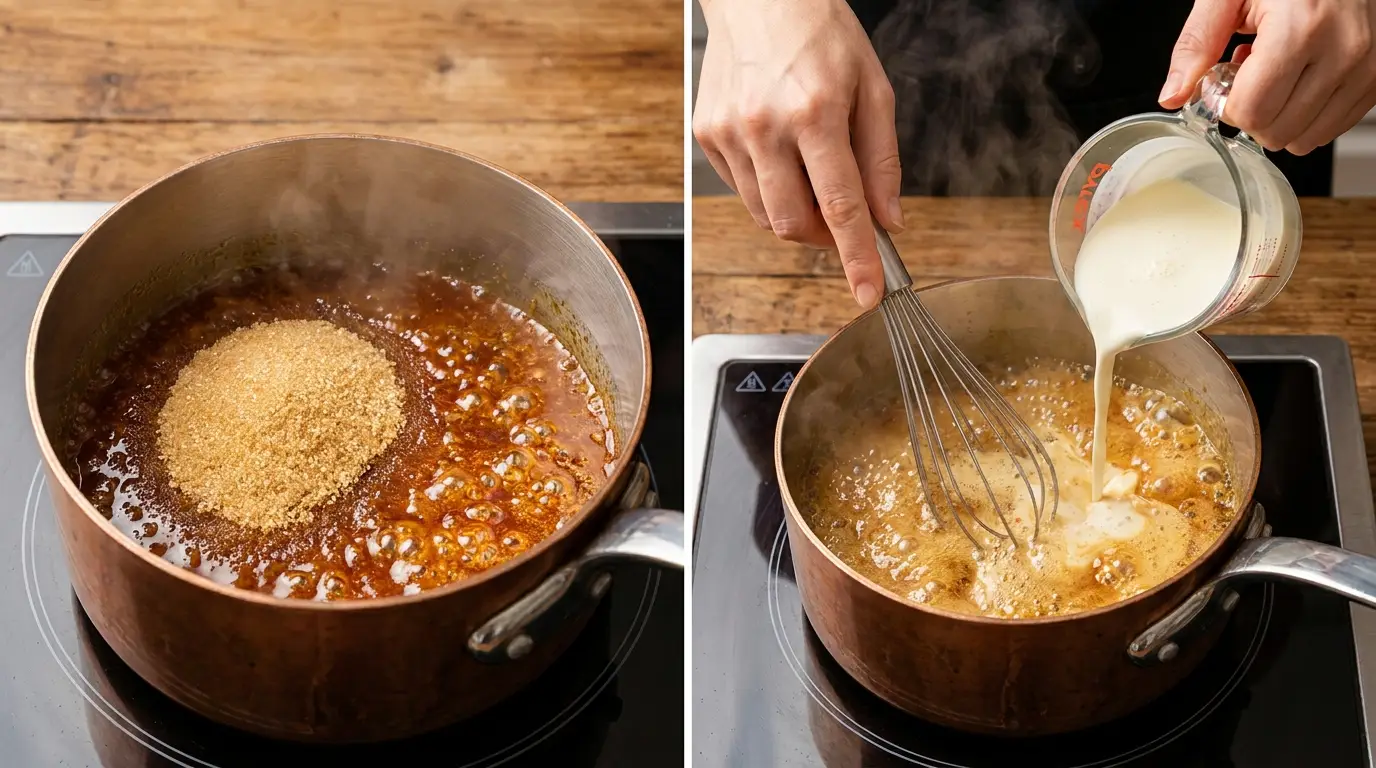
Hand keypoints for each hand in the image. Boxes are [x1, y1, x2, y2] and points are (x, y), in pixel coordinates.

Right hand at [693, 0, 902, 308]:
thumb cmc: (821, 33)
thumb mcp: (873, 87)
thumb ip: (882, 159)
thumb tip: (887, 219)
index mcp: (815, 113)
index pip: (841, 206)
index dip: (857, 258)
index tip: (868, 293)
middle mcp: (765, 127)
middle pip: (794, 224)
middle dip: (824, 236)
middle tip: (843, 216)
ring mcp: (729, 133)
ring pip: (765, 215)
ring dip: (796, 213)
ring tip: (810, 173)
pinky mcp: (707, 134)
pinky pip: (741, 189)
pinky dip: (768, 188)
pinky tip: (779, 151)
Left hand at [1159, 0, 1375, 155]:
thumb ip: (1198, 41)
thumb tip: (1174, 94)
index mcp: (1302, 26)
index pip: (1252, 109)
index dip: (1227, 104)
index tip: (1225, 83)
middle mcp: (1343, 50)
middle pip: (1276, 131)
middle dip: (1250, 115)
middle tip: (1249, 79)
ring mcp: (1367, 68)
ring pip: (1305, 139)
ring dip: (1279, 119)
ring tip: (1277, 76)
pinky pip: (1332, 128)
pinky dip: (1307, 116)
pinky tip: (1301, 79)